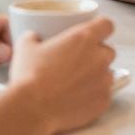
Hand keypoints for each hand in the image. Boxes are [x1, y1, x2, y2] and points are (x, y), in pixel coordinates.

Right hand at [8, 18, 117, 133]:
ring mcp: (104, 80)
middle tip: (78, 62)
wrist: (32, 109)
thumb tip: (33, 36)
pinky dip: (95, 95)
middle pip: (108, 50)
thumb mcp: (25, 47)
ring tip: (76, 83)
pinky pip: (105, 94)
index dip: (101, 28)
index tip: (95, 33)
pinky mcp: (103, 101)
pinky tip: (77, 98)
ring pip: (108, 73)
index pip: (107, 24)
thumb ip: (34, 36)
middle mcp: (99, 57)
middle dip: (97, 55)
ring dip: (97, 75)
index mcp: (83, 38)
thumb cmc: (29, 77)